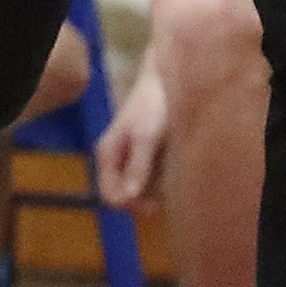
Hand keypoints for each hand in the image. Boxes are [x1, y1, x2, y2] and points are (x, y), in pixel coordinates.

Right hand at [94, 64, 168, 208]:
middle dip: (144, 201)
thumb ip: (138, 166)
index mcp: (107, 155)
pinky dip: (163, 184)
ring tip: (176, 181)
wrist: (166, 81)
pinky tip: (178, 174)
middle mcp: (117, 161)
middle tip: (169, 194)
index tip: (153, 204)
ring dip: (156, 194)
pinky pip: (151, 182)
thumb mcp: (146, 136)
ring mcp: (132, 160)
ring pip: (139, 191)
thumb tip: (130, 197)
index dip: (129, 205)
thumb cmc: (152, 106)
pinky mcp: (147, 157)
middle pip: (124, 196)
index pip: (110, 195)